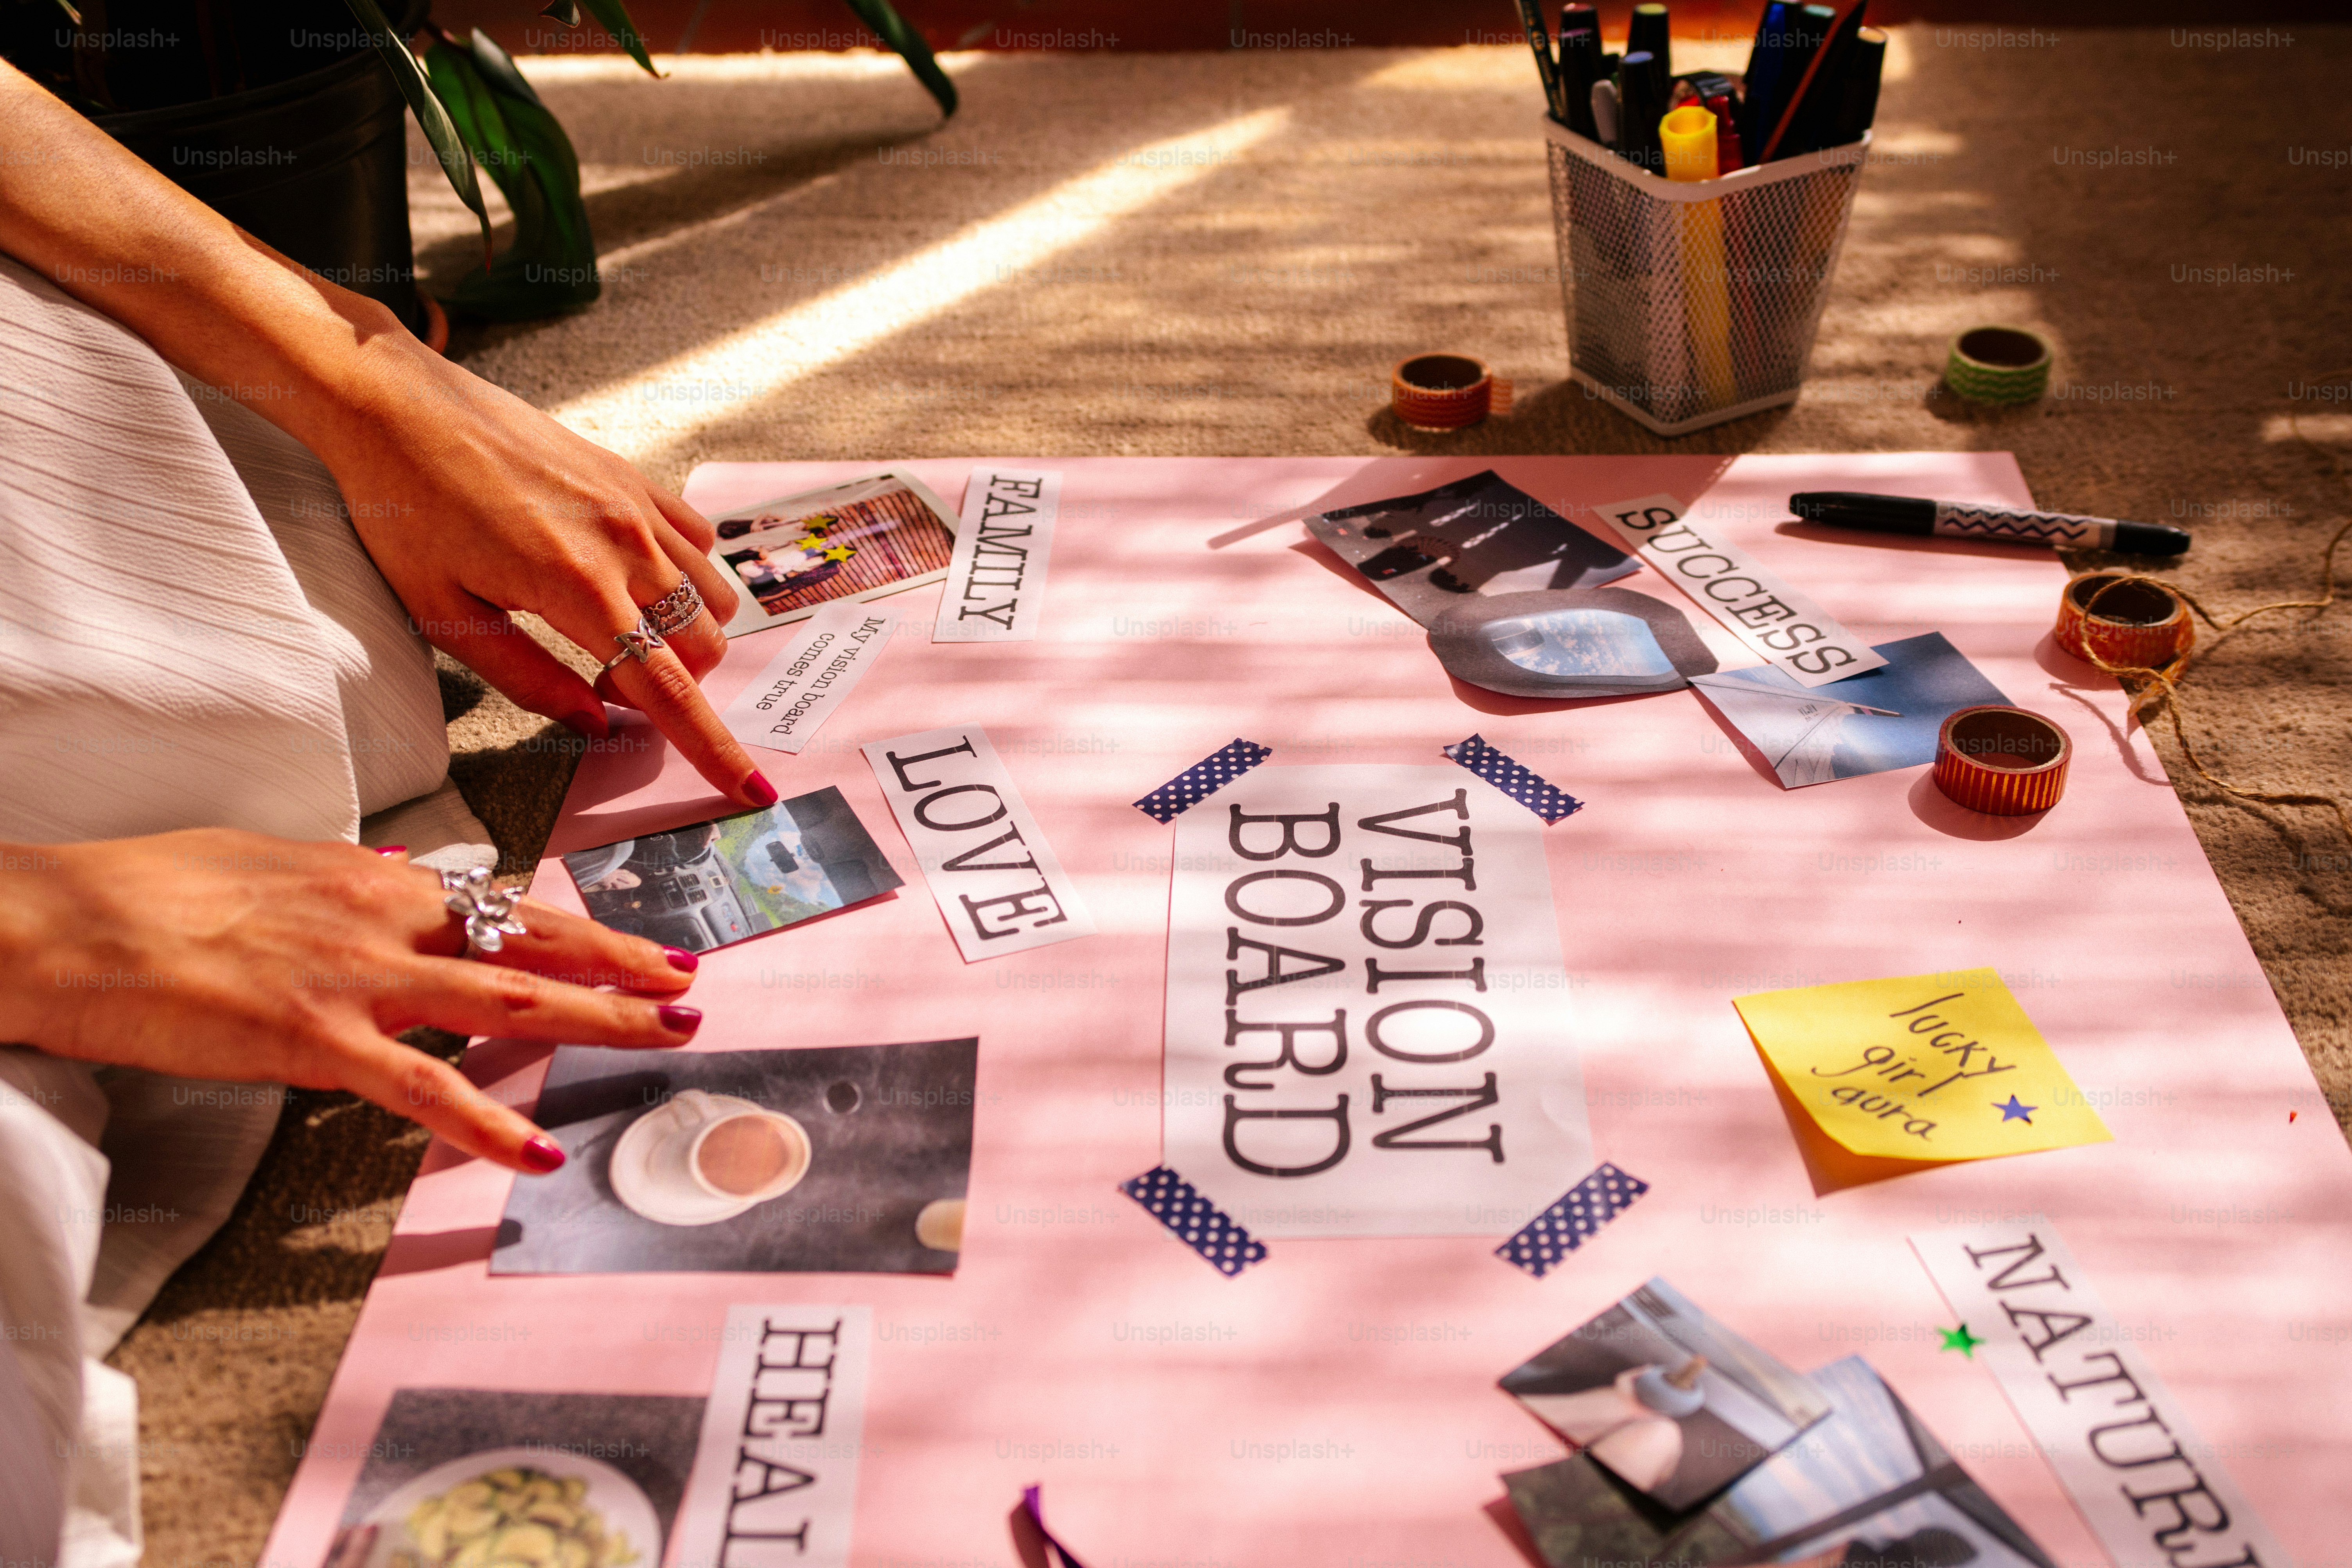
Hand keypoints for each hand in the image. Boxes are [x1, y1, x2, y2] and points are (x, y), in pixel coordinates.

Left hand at [0, 65, 769, 806]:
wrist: (398, 406)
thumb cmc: (406, 512)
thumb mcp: (445, 614)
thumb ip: (528, 678)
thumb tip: (597, 723)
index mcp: (576, 589)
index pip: (667, 690)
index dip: (714, 749)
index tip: (752, 793)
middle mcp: (625, 545)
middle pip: (701, 650)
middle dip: (673, 686)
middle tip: (601, 680)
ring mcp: (637, 507)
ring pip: (711, 601)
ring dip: (682, 636)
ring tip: (615, 629)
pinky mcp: (635, 478)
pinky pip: (699, 544)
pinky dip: (683, 577)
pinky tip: (629, 577)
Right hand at [0, 831, 703, 1172]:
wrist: (71, 922)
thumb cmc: (156, 893)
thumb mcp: (273, 866)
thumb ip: (350, 881)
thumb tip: (408, 879)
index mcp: (374, 880)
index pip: (505, 903)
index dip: (585, 924)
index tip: (648, 942)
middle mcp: (384, 918)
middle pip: (532, 939)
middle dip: (624, 963)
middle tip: (694, 984)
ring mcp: (356, 979)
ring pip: (508, 996)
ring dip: (598, 1018)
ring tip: (667, 1036)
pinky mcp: (315, 1039)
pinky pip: (421, 1089)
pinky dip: (485, 1126)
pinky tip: (533, 1155)